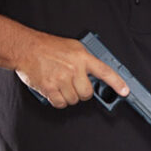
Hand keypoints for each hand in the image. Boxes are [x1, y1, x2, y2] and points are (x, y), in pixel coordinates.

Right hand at [14, 33, 128, 107]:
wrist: (25, 48)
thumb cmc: (47, 46)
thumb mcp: (73, 47)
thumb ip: (86, 59)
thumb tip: (96, 72)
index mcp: (82, 57)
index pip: (105, 71)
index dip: (117, 83)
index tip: (125, 91)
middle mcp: (74, 69)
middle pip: (87, 93)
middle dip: (82, 92)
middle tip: (74, 84)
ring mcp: (62, 79)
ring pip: (74, 100)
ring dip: (69, 96)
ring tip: (61, 84)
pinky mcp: (50, 88)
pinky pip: (60, 103)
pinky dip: (58, 101)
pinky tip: (54, 91)